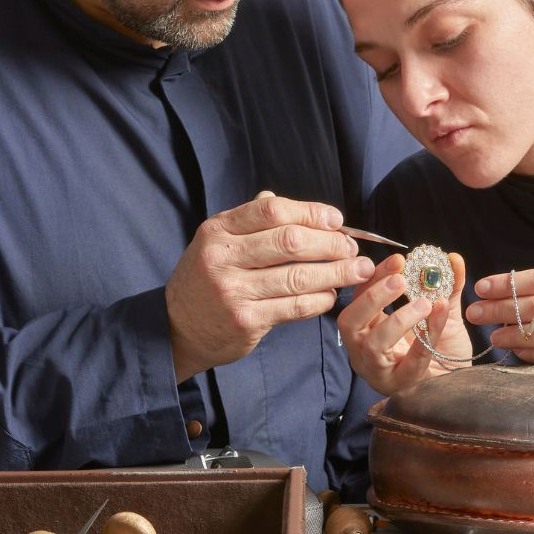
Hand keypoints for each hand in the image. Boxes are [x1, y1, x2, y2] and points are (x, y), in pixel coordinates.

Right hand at [166, 192, 374, 380]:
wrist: (176, 328)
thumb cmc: (205, 279)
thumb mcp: (216, 242)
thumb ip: (251, 222)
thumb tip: (293, 206)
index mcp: (218, 229)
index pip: (272, 210)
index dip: (311, 212)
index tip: (336, 220)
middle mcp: (223, 257)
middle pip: (290, 242)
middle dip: (331, 243)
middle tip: (352, 248)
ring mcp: (233, 291)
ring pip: (298, 277)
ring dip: (336, 272)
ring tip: (357, 270)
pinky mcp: (245, 321)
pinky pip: (294, 307)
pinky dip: (320, 300)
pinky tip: (331, 295)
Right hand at [336, 251, 469, 396]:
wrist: (459, 384)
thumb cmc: (442, 349)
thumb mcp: (442, 312)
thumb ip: (447, 286)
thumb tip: (453, 259)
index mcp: (368, 327)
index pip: (360, 295)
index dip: (375, 276)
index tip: (398, 259)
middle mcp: (364, 349)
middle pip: (350, 321)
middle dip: (373, 297)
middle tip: (401, 280)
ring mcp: (378, 370)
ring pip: (373, 345)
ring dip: (398, 319)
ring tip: (425, 303)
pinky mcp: (400, 386)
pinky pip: (408, 363)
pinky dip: (423, 339)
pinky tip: (436, 318)